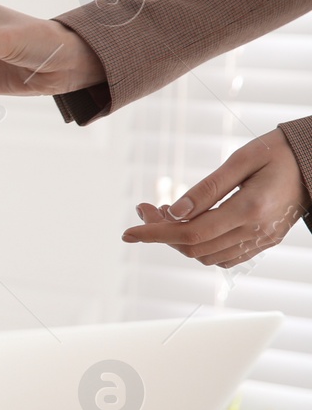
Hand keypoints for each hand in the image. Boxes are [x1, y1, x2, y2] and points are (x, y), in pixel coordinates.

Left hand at [123, 129, 310, 267]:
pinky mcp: (265, 242)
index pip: (190, 233)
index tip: (128, 232)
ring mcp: (262, 241)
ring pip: (207, 256)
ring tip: (165, 213)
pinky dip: (201, 246)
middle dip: (162, 232)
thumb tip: (173, 212)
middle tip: (146, 207)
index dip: (155, 233)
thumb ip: (207, 188)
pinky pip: (224, 257)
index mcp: (250, 210)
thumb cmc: (280, 153)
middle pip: (194, 248)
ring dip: (179, 239)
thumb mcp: (241, 160)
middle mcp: (256, 232)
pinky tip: (191, 224)